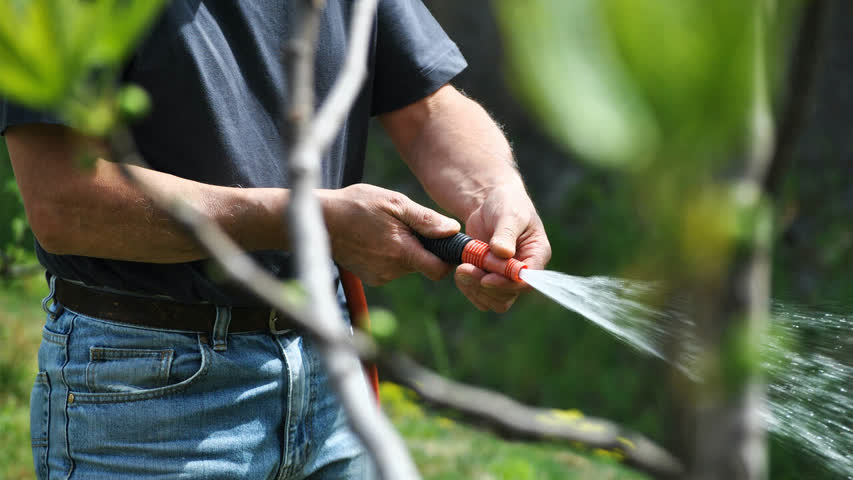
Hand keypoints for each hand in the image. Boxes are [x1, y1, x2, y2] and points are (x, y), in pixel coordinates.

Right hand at [321, 184, 460, 285]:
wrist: (320, 220)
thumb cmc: (357, 205)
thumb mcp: (394, 203)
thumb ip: (426, 219)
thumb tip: (452, 230)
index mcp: (401, 252)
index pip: (439, 270)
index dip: (447, 258)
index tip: (446, 243)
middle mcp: (392, 270)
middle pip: (423, 265)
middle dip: (423, 247)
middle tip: (407, 224)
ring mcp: (380, 276)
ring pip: (408, 265)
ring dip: (406, 250)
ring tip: (386, 229)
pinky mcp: (371, 277)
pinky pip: (392, 268)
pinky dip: (391, 255)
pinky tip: (376, 238)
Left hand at [455, 183, 550, 311]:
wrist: (488, 202)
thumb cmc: (505, 203)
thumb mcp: (508, 214)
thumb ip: (506, 233)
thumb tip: (503, 253)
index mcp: (537, 254)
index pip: (527, 281)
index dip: (507, 284)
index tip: (486, 278)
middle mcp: (523, 270)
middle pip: (509, 295)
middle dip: (486, 286)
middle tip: (465, 268)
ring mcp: (506, 277)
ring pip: (494, 300)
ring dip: (475, 289)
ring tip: (461, 268)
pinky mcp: (489, 278)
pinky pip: (480, 295)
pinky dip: (468, 287)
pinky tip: (460, 271)